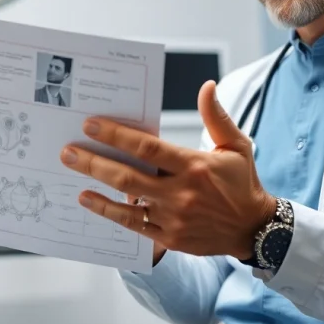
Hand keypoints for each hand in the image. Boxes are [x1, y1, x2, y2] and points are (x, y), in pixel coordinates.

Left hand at [60, 80, 277, 260]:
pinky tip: (89, 200)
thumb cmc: (243, 183)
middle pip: (128, 175)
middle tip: (68, 150)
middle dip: (94, 161)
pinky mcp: (170, 237)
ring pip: (126, 201)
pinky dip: (109, 211)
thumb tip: (206, 86)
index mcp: (194, 166)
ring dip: (96, 186)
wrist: (255, 229)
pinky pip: (133, 224)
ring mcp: (174, 217)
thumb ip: (217, 116)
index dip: (117, 136)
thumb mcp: (236, 146)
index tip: (91, 125)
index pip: (148, 148)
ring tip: (73, 172)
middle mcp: (181, 192)